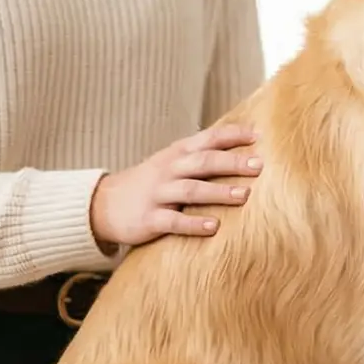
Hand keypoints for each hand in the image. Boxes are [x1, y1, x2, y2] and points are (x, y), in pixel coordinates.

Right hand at [89, 123, 261, 249]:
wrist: (103, 204)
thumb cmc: (150, 183)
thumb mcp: (171, 162)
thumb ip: (201, 155)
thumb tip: (244, 151)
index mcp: (177, 153)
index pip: (208, 139)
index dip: (233, 135)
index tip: (260, 135)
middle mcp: (168, 170)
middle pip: (203, 162)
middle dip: (231, 162)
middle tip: (259, 165)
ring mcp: (158, 194)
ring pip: (191, 190)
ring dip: (218, 191)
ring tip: (244, 195)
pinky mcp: (149, 219)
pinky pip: (173, 221)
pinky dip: (194, 224)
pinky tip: (214, 227)